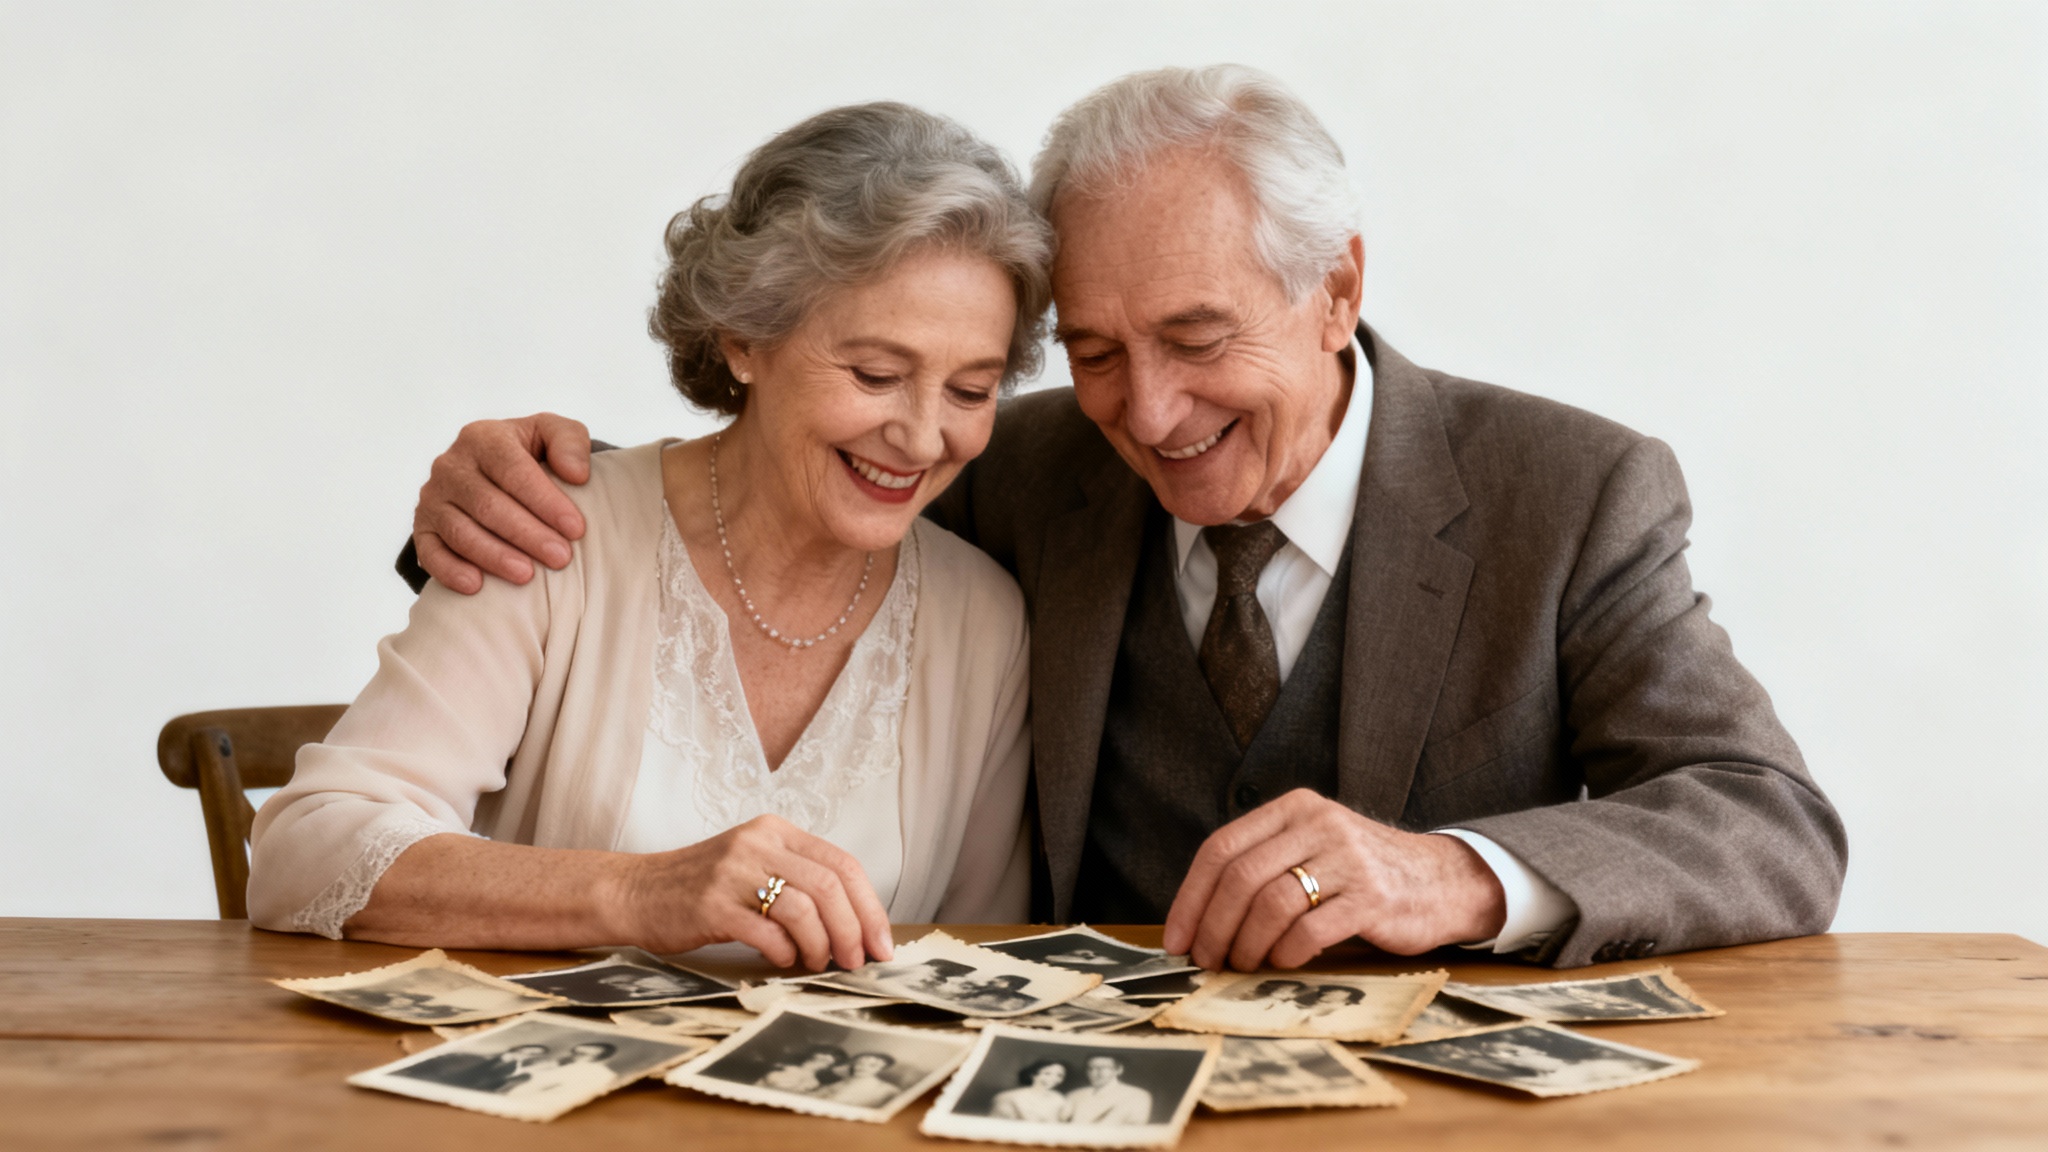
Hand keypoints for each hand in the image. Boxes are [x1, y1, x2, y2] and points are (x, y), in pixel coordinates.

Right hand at [413, 414, 593, 592]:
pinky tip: (476, 586)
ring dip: (495, 556)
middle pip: (488, 505)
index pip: (513, 470)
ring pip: (461, 531)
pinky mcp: (423, 527)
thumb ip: (570, 442)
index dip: (545, 501)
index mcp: (483, 438)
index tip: (575, 529)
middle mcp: (451, 465)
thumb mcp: (553, 436)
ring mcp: (433, 498)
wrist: (492, 475)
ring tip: (527, 575)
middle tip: (560, 558)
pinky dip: (451, 570)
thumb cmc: (531, 456)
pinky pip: (431, 552)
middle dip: (527, 534)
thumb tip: (576, 473)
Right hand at [613, 815, 894, 971]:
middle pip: (829, 887)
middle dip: (853, 930)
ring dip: (820, 945)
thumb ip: (798, 881)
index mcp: (775, 831)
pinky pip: (767, 932)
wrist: (634, 891)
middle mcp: (757, 844)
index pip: (842, 864)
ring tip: (817, 963)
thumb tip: (855, 926)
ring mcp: (732, 872)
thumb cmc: (701, 888)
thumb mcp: (752, 865)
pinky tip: (781, 959)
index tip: (882, 943)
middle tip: (857, 961)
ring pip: (803, 909)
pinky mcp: (711, 905)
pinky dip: (784, 952)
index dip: (870, 907)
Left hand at [1162, 789, 1505, 970]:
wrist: (1440, 881)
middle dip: (1213, 927)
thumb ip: (1263, 865)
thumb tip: (1198, 919)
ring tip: (1243, 965)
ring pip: (1270, 904)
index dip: (1191, 897)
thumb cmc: (1360, 873)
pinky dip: (1286, 953)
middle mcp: (1319, 824)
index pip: (1222, 848)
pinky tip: (1283, 962)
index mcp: (1295, 808)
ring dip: (1246, 944)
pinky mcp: (1372, 898)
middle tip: (1207, 960)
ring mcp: (1348, 859)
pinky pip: (1309, 930)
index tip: (1178, 938)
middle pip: (1241, 878)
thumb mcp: (1312, 847)